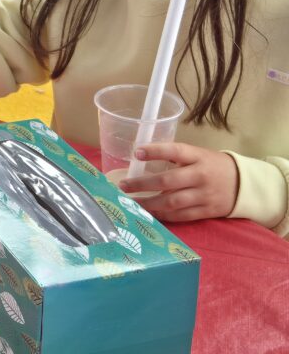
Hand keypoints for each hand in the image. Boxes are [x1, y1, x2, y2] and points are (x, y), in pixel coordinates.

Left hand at [118, 142, 239, 221]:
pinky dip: (164, 216)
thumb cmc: (213, 166)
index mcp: (198, 157)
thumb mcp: (198, 155)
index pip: (175, 151)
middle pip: (168, 180)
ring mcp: (204, 195)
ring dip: (149, 203)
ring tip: (131, 203)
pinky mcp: (206, 211)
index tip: (137, 152)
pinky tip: (149, 214)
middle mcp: (200, 175)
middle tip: (123, 185)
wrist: (244, 185)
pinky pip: (181, 216)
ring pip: (172, 202)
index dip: (156, 151)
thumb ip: (176, 157)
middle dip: (143, 184)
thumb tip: (142, 157)